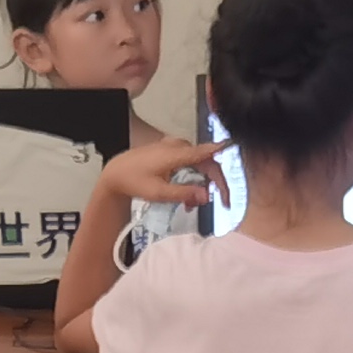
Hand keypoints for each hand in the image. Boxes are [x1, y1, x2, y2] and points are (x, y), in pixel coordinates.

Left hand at [101, 135, 232, 214]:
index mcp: (177, 153)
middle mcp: (178, 146)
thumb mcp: (159, 193)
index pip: (208, 153)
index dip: (224, 157)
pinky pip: (189, 164)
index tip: (237, 164)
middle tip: (222, 202)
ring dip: (200, 185)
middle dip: (215, 183)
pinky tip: (185, 196)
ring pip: (198, 165)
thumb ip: (184, 193)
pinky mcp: (170, 152)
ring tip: (192, 206)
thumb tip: (207, 196)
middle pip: (207, 162)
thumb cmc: (133, 181)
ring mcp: (174, 148)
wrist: (115, 173)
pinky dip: (191, 179)